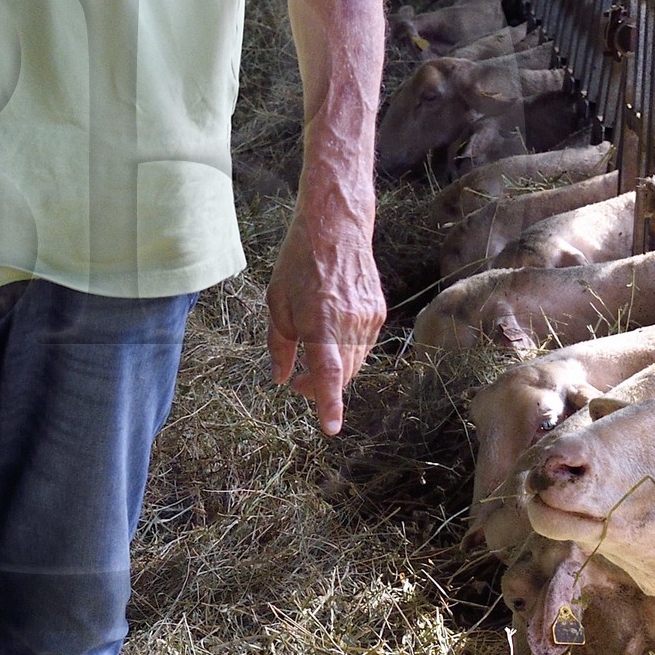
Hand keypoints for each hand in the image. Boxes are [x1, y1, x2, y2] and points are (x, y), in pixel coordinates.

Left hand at [266, 202, 385, 436]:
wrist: (336, 227)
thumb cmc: (299, 262)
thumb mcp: (276, 302)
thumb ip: (279, 345)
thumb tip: (281, 378)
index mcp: (321, 320)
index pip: (329, 372)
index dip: (329, 402)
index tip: (331, 428)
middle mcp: (351, 322)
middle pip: (342, 374)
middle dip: (319, 388)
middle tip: (295, 385)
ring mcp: (369, 318)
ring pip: (354, 363)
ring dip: (334, 372)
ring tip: (308, 365)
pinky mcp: (378, 312)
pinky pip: (363, 346)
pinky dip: (346, 353)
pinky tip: (330, 339)